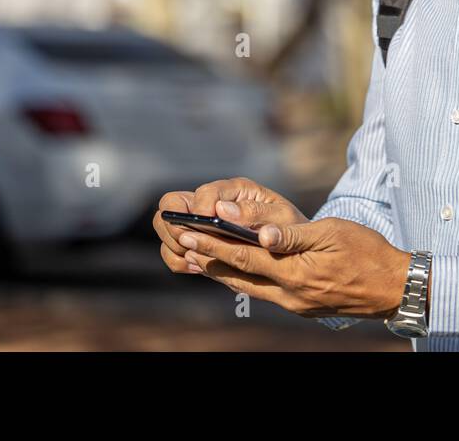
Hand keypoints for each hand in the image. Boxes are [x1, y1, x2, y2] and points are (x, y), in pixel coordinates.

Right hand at [153, 176, 307, 275]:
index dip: (201, 209)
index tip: (208, 226)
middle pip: (171, 203)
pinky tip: (196, 268)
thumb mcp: (282, 218)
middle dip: (176, 225)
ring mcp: (200, 221)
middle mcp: (211, 201)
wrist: (294, 244)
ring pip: (165, 227)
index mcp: (234, 190)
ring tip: (195, 260)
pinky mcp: (197, 241)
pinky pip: (173, 250)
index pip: (204, 193)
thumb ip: (256, 213)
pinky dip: (179, 260)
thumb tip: (222, 212)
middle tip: (191, 243)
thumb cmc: (290, 226)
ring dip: (175, 245)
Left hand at [179, 214, 410, 320]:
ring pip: (251, 287)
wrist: (395, 287)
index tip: (191, 233)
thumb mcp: (332, 234)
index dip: (216, 244)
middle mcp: (291, 295)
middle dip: (211, 260)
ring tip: (200, 260)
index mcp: (296, 274)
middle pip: (241, 276)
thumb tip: (261, 234)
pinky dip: (247, 280)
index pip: (246, 256)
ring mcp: (297, 304)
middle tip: (184, 245)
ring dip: (225, 272)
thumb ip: (294, 236)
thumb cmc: (367, 252)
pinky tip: (238, 272)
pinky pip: (267, 293)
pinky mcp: (304, 307)